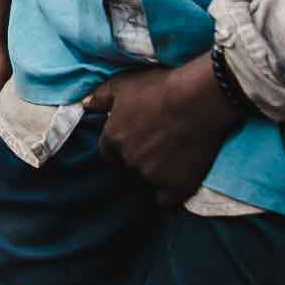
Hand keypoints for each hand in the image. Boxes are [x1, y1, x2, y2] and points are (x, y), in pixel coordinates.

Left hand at [85, 60, 242, 207]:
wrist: (199, 99)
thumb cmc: (160, 87)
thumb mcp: (122, 84)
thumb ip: (99, 97)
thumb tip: (85, 106)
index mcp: (113, 138)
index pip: (108, 153)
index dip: (119, 148)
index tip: (134, 141)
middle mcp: (129, 159)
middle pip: (128, 166)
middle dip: (137, 158)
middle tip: (156, 146)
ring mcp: (152, 174)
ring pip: (147, 180)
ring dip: (155, 173)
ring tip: (173, 157)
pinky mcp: (176, 185)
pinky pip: (166, 200)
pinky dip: (170, 194)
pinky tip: (176, 182)